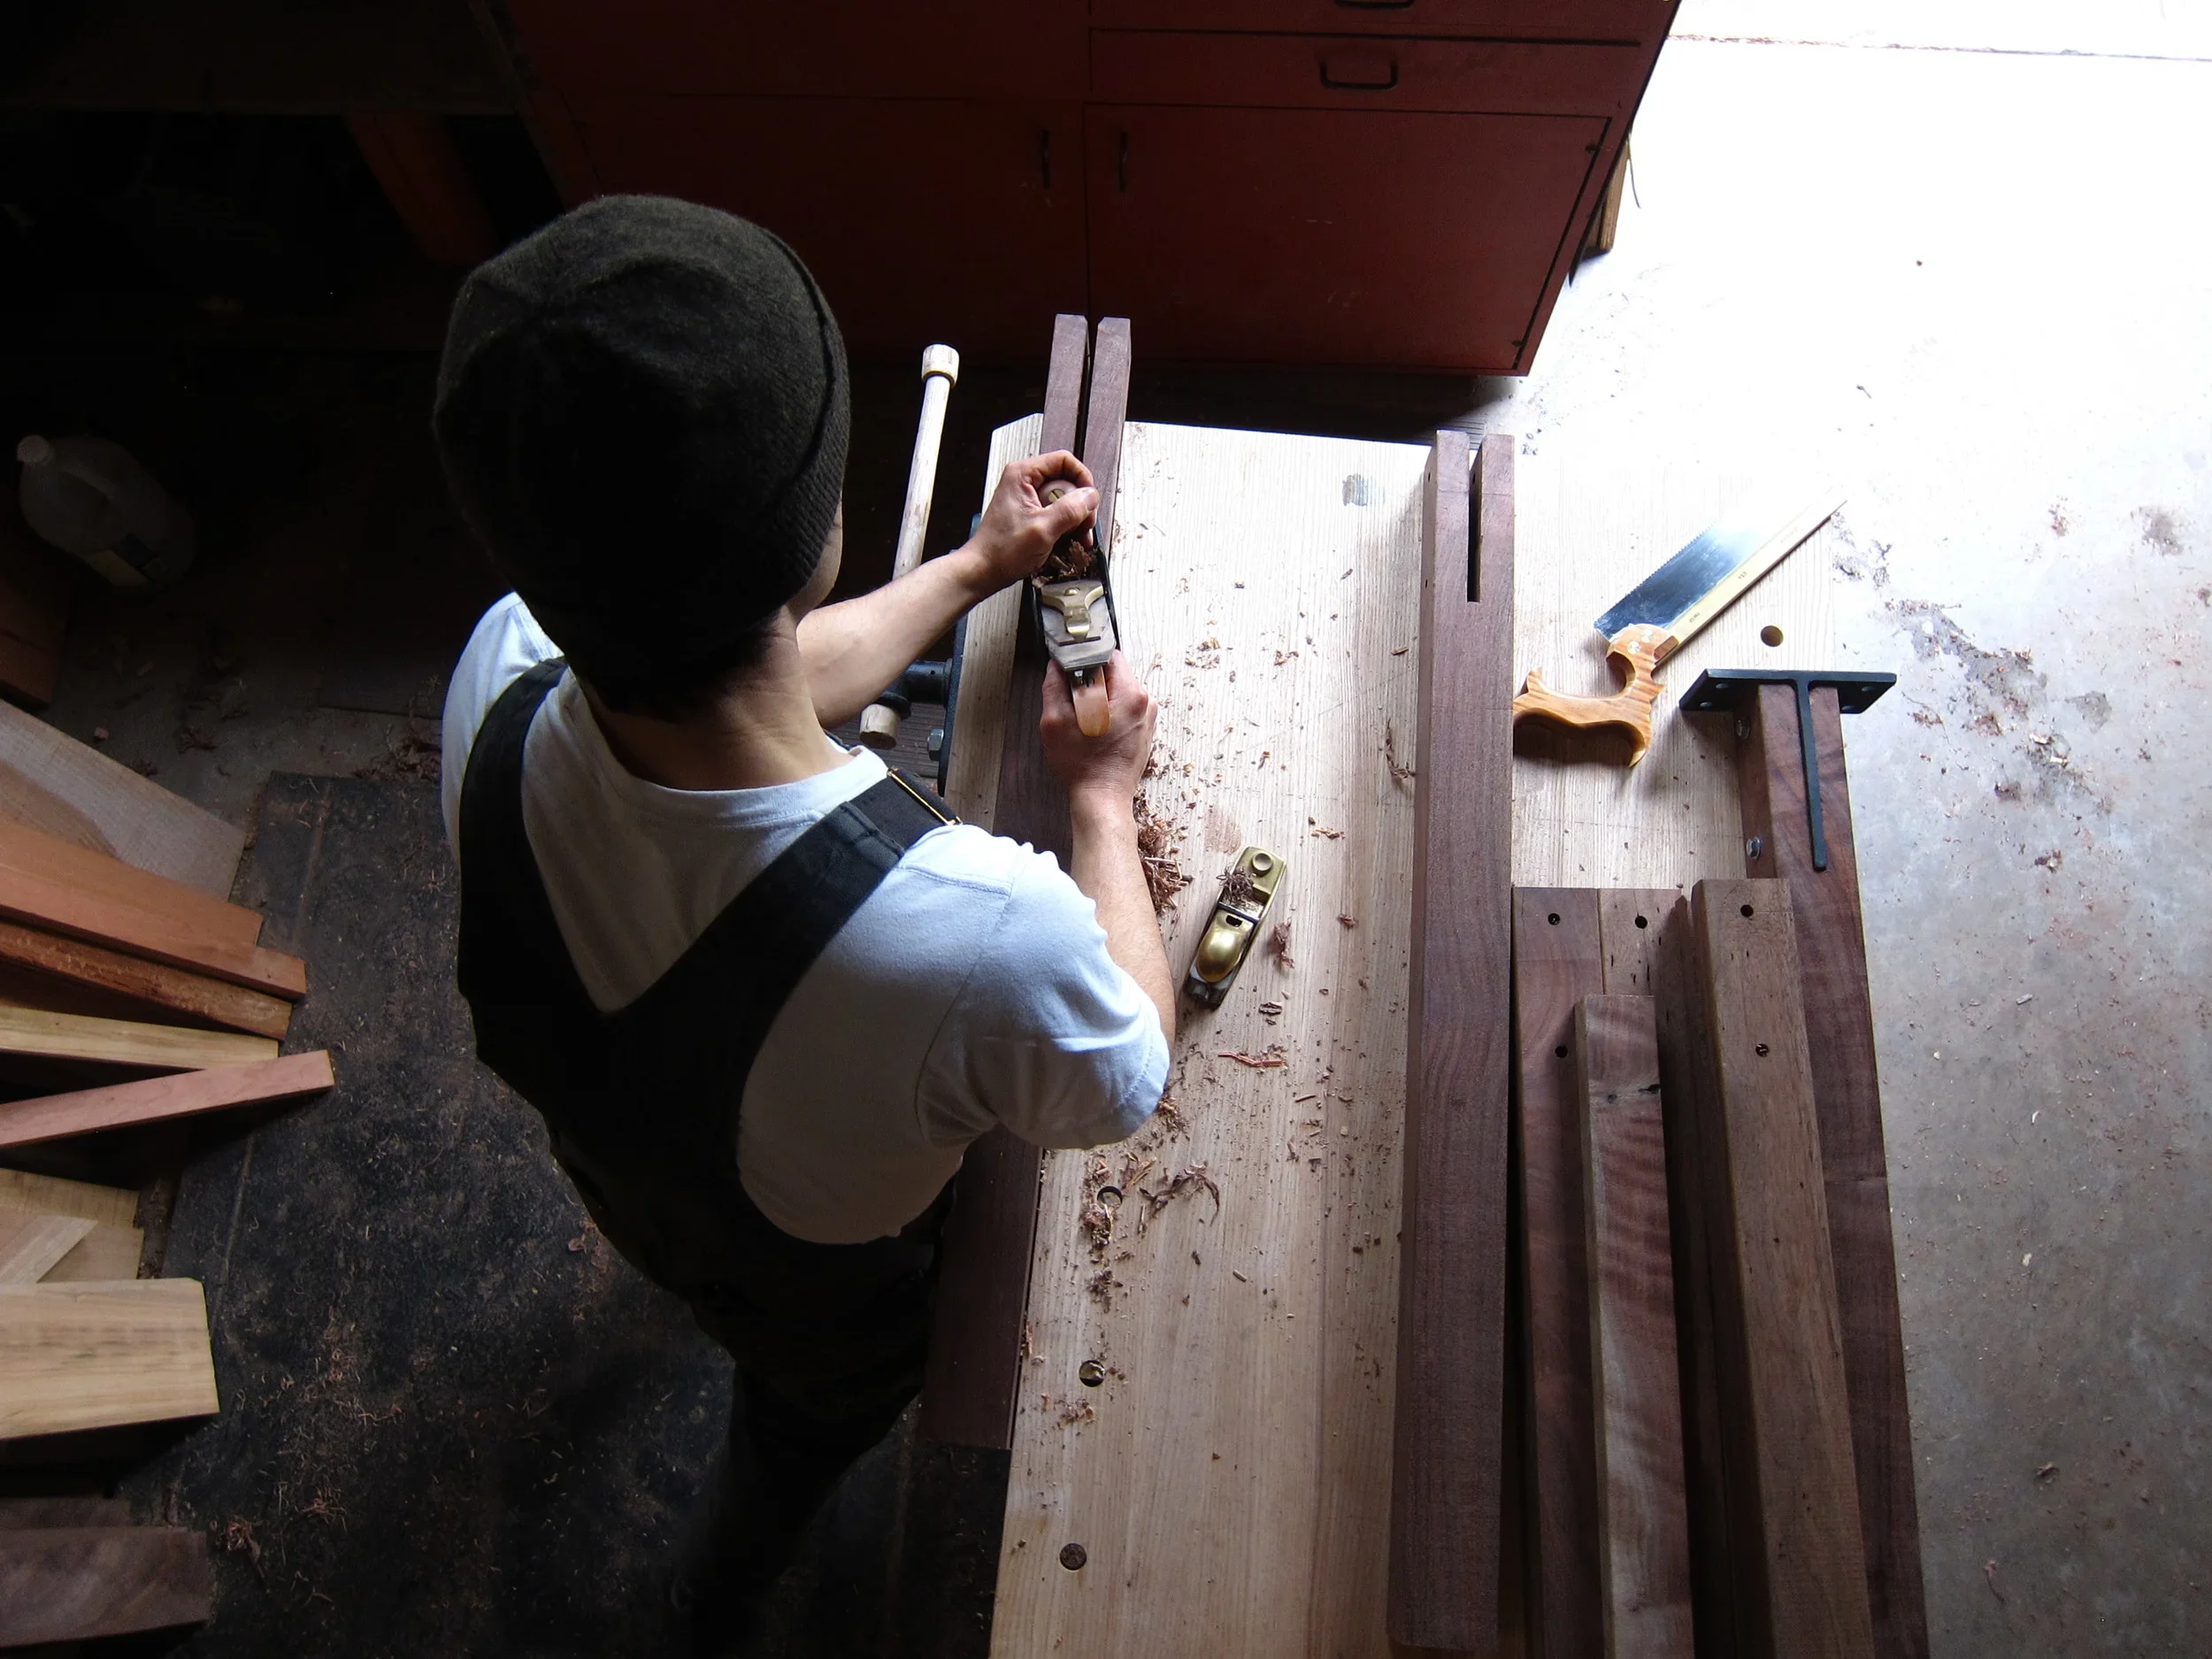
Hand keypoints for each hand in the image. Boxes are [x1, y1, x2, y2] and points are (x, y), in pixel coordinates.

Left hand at [959, 452, 1099, 593]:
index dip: (1082, 479)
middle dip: (1081, 504)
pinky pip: (1056, 512)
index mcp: (1023, 475)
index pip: (1064, 461)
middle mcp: (1025, 482)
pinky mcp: (1030, 513)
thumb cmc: (1001, 551)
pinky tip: (1069, 539)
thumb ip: (1069, 510)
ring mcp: (1028, 497)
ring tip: (1079, 536)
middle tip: (1085, 525)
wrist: (984, 570)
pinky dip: (1066, 525)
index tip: (1089, 500)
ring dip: (1076, 518)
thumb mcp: (1042, 529)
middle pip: (1067, 481)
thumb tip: (1091, 496)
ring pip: (1064, 498)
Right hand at [1041, 651, 1155, 809]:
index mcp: (1129, 694)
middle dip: (1091, 683)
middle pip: (1115, 674)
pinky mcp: (1144, 732)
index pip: (1109, 656)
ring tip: (1084, 723)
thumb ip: (1054, 687)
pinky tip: (1095, 733)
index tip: (1071, 674)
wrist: (1102, 800)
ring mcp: (1147, 718)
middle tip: (1074, 704)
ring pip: (1118, 693)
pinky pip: (1123, 710)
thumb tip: (1055, 667)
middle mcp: (1145, 703)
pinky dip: (1108, 715)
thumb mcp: (1055, 722)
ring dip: (1099, 700)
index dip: (1085, 661)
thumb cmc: (1082, 766)